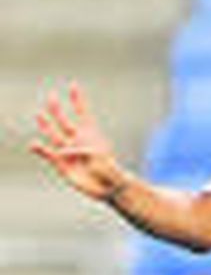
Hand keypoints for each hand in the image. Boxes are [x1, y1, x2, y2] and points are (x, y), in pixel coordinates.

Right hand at [29, 84, 128, 203]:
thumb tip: (64, 151)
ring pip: (54, 135)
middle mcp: (78, 141)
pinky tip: (34, 144)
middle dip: (57, 109)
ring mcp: (69, 152)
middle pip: (64, 122)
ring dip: (46, 126)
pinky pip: (49, 154)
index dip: (78, 100)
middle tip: (51, 96)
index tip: (74, 85)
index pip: (83, 114)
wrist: (110, 189)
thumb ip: (85, 154)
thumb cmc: (112, 173)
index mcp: (92, 135)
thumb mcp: (102, 160)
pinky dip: (41, 149)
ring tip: (40, 116)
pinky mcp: (62, 165)